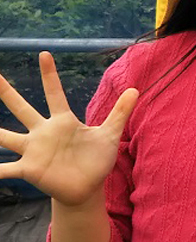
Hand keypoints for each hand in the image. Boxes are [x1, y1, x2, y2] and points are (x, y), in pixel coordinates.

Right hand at [0, 52, 137, 206]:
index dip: (49, 75)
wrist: (88, 187)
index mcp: (63, 121)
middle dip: (6, 92)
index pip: (54, 93)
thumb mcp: (110, 134)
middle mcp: (44, 133)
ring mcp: (34, 150)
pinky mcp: (30, 169)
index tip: (44, 54)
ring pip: (6, 136)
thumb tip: (136, 89)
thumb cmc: (97, 160)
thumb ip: (120, 112)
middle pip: (22, 108)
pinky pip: (6, 170)